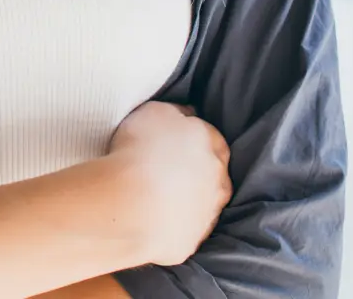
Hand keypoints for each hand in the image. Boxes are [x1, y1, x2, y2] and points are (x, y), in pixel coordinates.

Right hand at [107, 101, 231, 265]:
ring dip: (182, 198)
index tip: (169, 139)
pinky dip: (169, 223)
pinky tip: (147, 216)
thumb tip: (186, 115)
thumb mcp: (156, 111)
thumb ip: (175, 112)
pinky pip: (181, 228)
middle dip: (191, 169)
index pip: (210, 136)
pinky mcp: (192, 241)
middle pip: (210, 172)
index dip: (190, 137)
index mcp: (213, 145)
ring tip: (150, 195)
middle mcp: (219, 181)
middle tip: (160, 167)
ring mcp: (207, 214)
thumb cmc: (142, 152)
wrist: (133, 206)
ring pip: (198, 203)